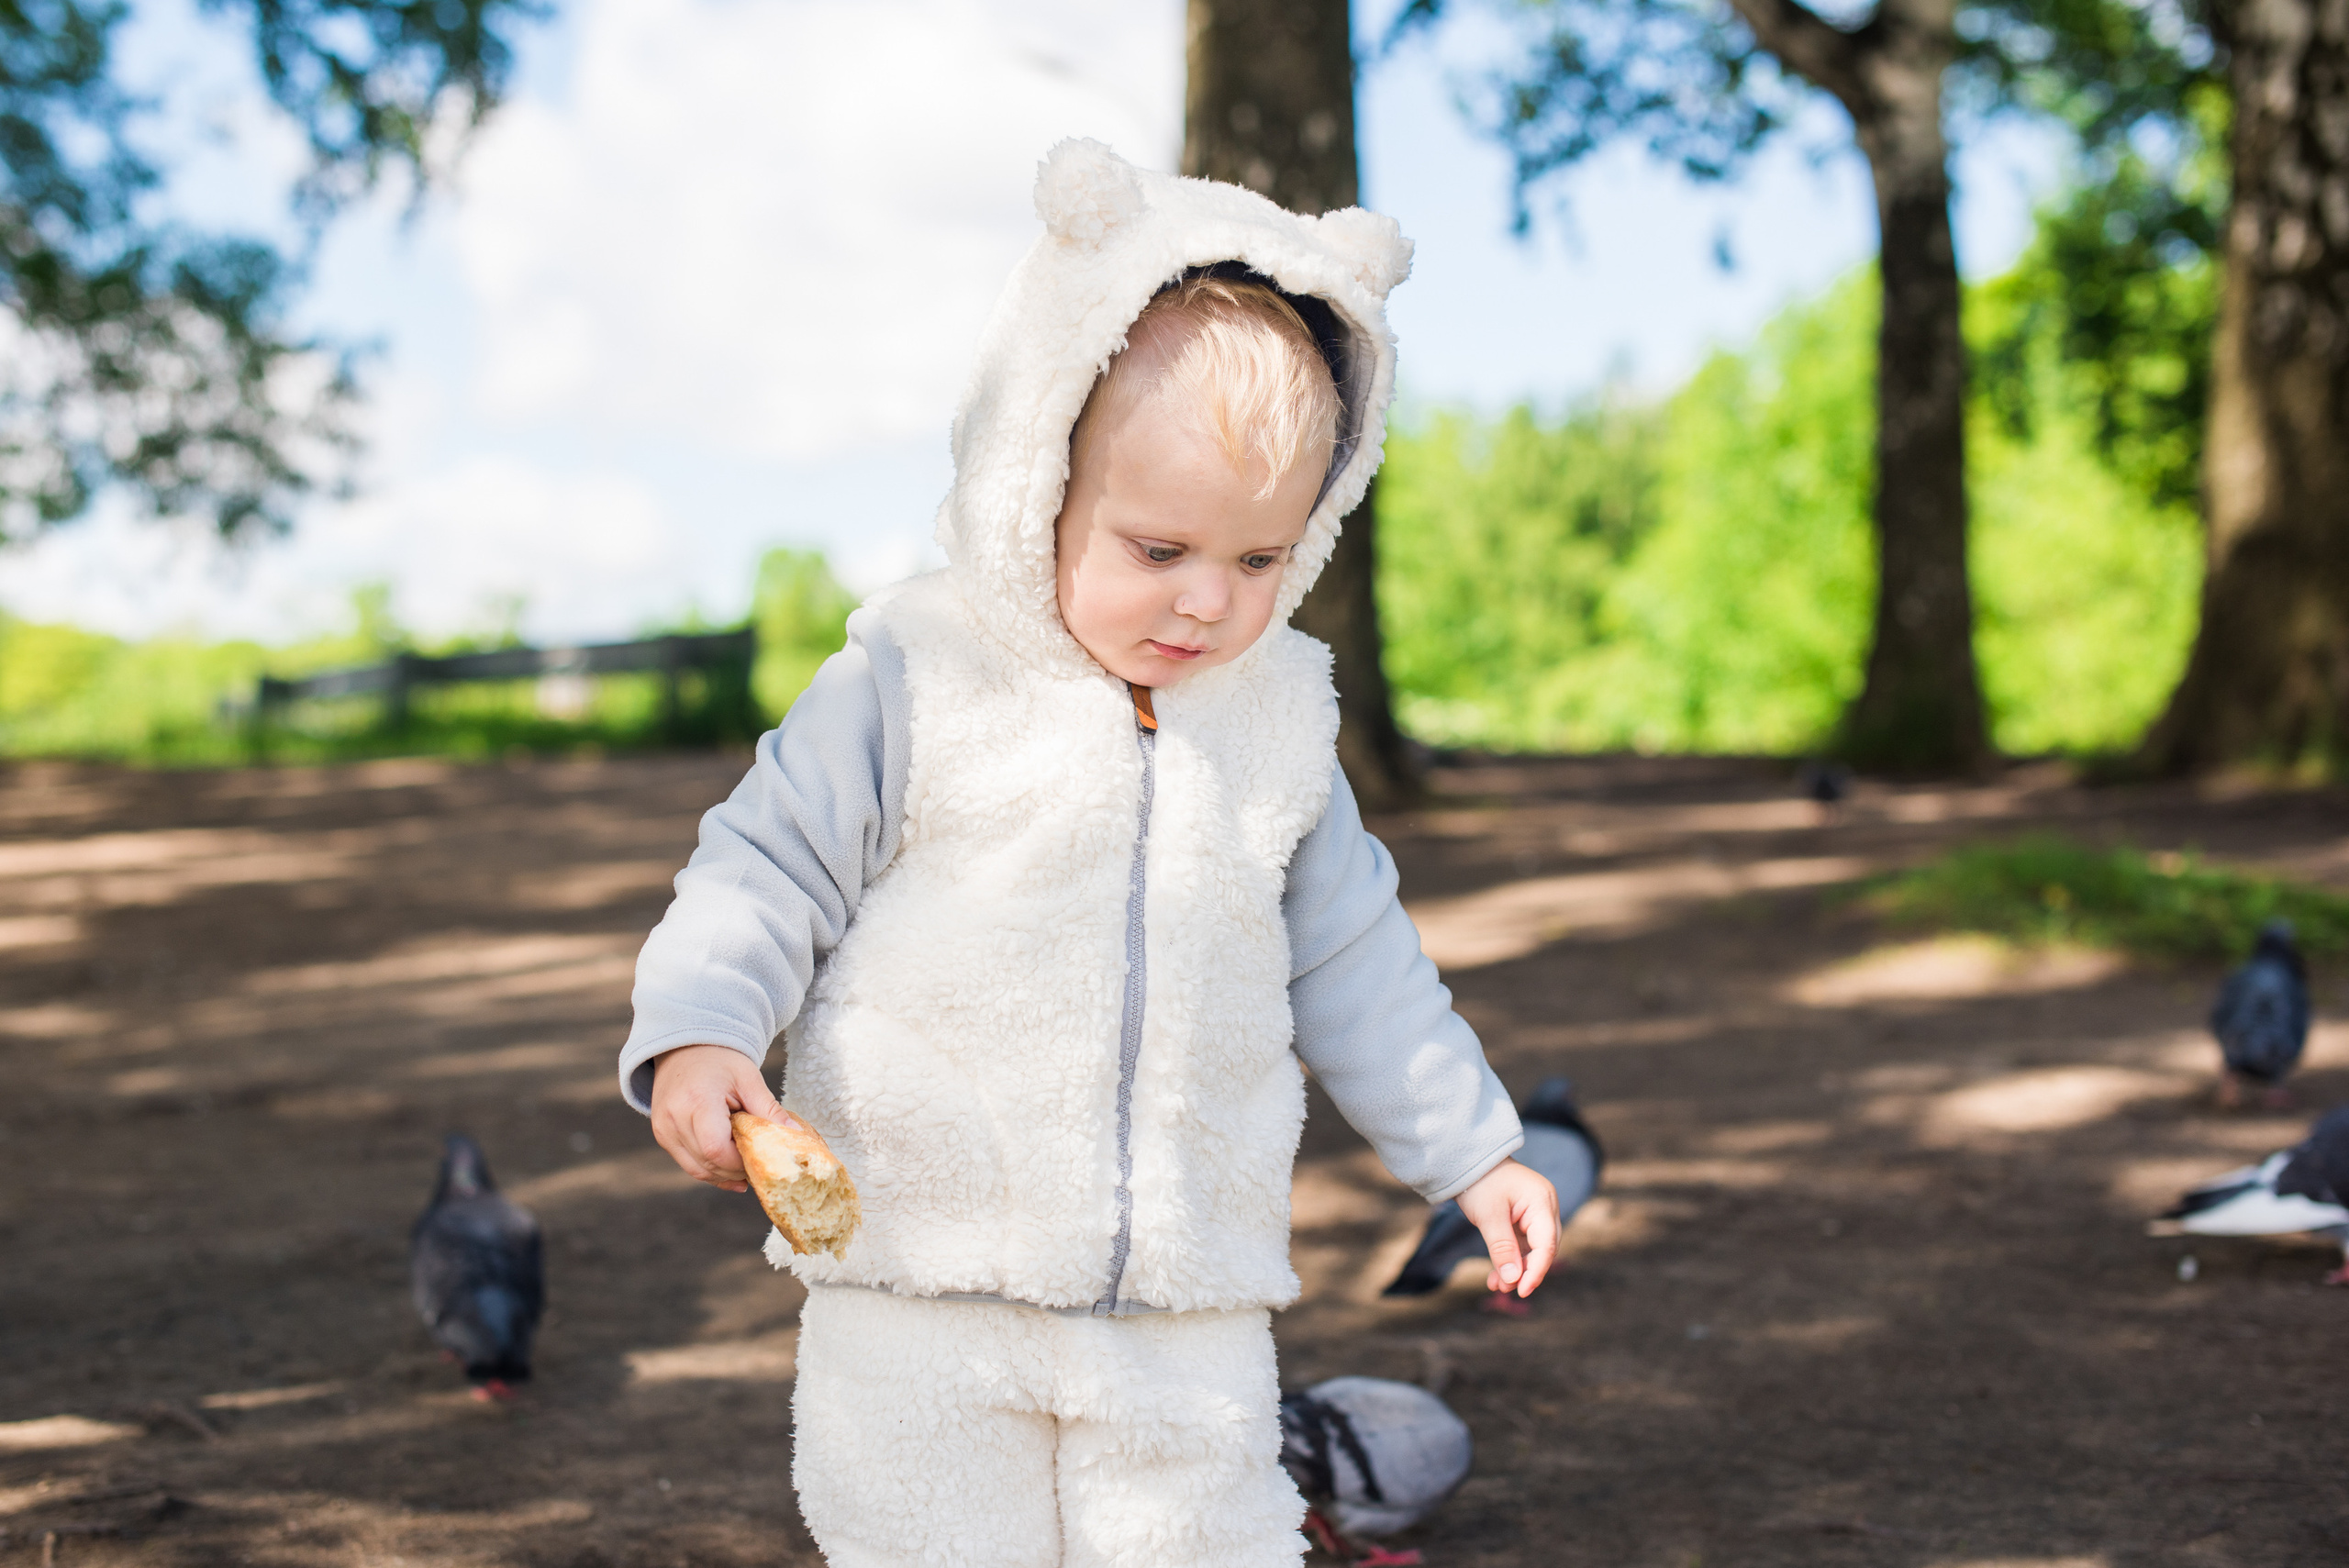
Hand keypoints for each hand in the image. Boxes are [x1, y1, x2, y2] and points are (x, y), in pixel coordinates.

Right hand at [648, 1045, 802, 1191]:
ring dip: (723, 1174)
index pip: (716, 1149)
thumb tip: (795, 1135)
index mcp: (697, 1102)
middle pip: (708, 1163)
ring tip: (747, 1168)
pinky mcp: (661, 1135)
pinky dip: (710, 1168)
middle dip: (736, 1170)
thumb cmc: (720, 1060)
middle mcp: (673, 1119)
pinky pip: (688, 1163)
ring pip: (697, 1169)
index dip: (740, 1162)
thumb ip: (769, 1110)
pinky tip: (731, 1170)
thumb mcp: (749, 1079)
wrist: (685, 1048)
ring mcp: (663, 1129)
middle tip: (759, 1166)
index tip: (761, 1159)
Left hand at [1456, 1158, 1559, 1298]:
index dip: (1536, 1271)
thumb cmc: (1480, 1182)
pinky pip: (1522, 1244)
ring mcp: (1536, 1212)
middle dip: (1525, 1272)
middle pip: (1544, 1249)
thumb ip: (1502, 1248)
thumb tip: (1512, 1280)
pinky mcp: (1524, 1218)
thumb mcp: (1489, 1216)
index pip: (1547, 1244)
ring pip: (1533, 1249)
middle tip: (1504, 1289)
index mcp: (1542, 1201)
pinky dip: (1510, 1259)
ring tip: (1495, 1285)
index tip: (1522, 1291)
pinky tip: (1496, 1276)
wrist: (1468, 1161)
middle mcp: (1545, 1207)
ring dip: (1516, 1268)